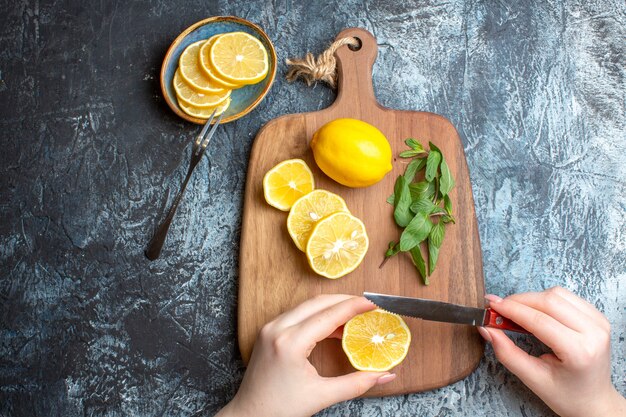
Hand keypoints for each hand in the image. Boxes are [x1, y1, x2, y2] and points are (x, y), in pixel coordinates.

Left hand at [216, 295, 395, 416]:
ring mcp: (270, 327)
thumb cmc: (280, 409)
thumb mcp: (322, 396)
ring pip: (306, 306)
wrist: (249, 415)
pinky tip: (333, 326)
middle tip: (367, 305)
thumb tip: (386, 374)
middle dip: (345, 300)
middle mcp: (278, 328)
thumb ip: (357, 383)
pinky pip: (297, 314)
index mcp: (290, 343)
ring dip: (331, 306)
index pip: (329, 315)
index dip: (354, 306)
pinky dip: (317, 315)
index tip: (373, 303)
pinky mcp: (268, 331)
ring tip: (354, 315)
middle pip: (318, 303)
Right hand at [478, 286, 624, 416]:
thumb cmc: (567, 395)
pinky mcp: (598, 317)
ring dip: (531, 298)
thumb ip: (507, 352)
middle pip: (549, 300)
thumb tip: (487, 328)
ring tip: (516, 312)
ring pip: (557, 294)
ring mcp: (599, 322)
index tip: (492, 306)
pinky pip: (567, 296)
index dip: (511, 309)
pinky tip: (536, 311)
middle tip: (498, 308)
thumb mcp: (533, 379)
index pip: (539, 320)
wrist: (594, 402)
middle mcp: (594, 333)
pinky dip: (546, 299)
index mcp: (580, 352)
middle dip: (518, 301)